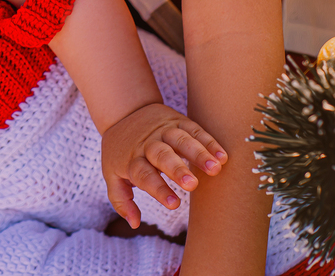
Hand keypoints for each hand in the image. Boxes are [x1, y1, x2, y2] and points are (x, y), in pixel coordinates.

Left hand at [101, 102, 227, 227]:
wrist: (123, 112)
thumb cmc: (121, 152)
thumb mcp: (112, 174)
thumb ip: (121, 200)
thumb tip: (134, 223)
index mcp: (132, 160)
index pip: (144, 175)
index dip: (158, 189)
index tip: (174, 204)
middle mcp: (148, 144)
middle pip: (162, 155)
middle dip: (177, 170)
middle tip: (192, 184)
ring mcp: (163, 130)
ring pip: (181, 140)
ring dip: (199, 153)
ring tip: (215, 168)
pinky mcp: (177, 121)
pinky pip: (194, 129)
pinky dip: (208, 141)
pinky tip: (222, 156)